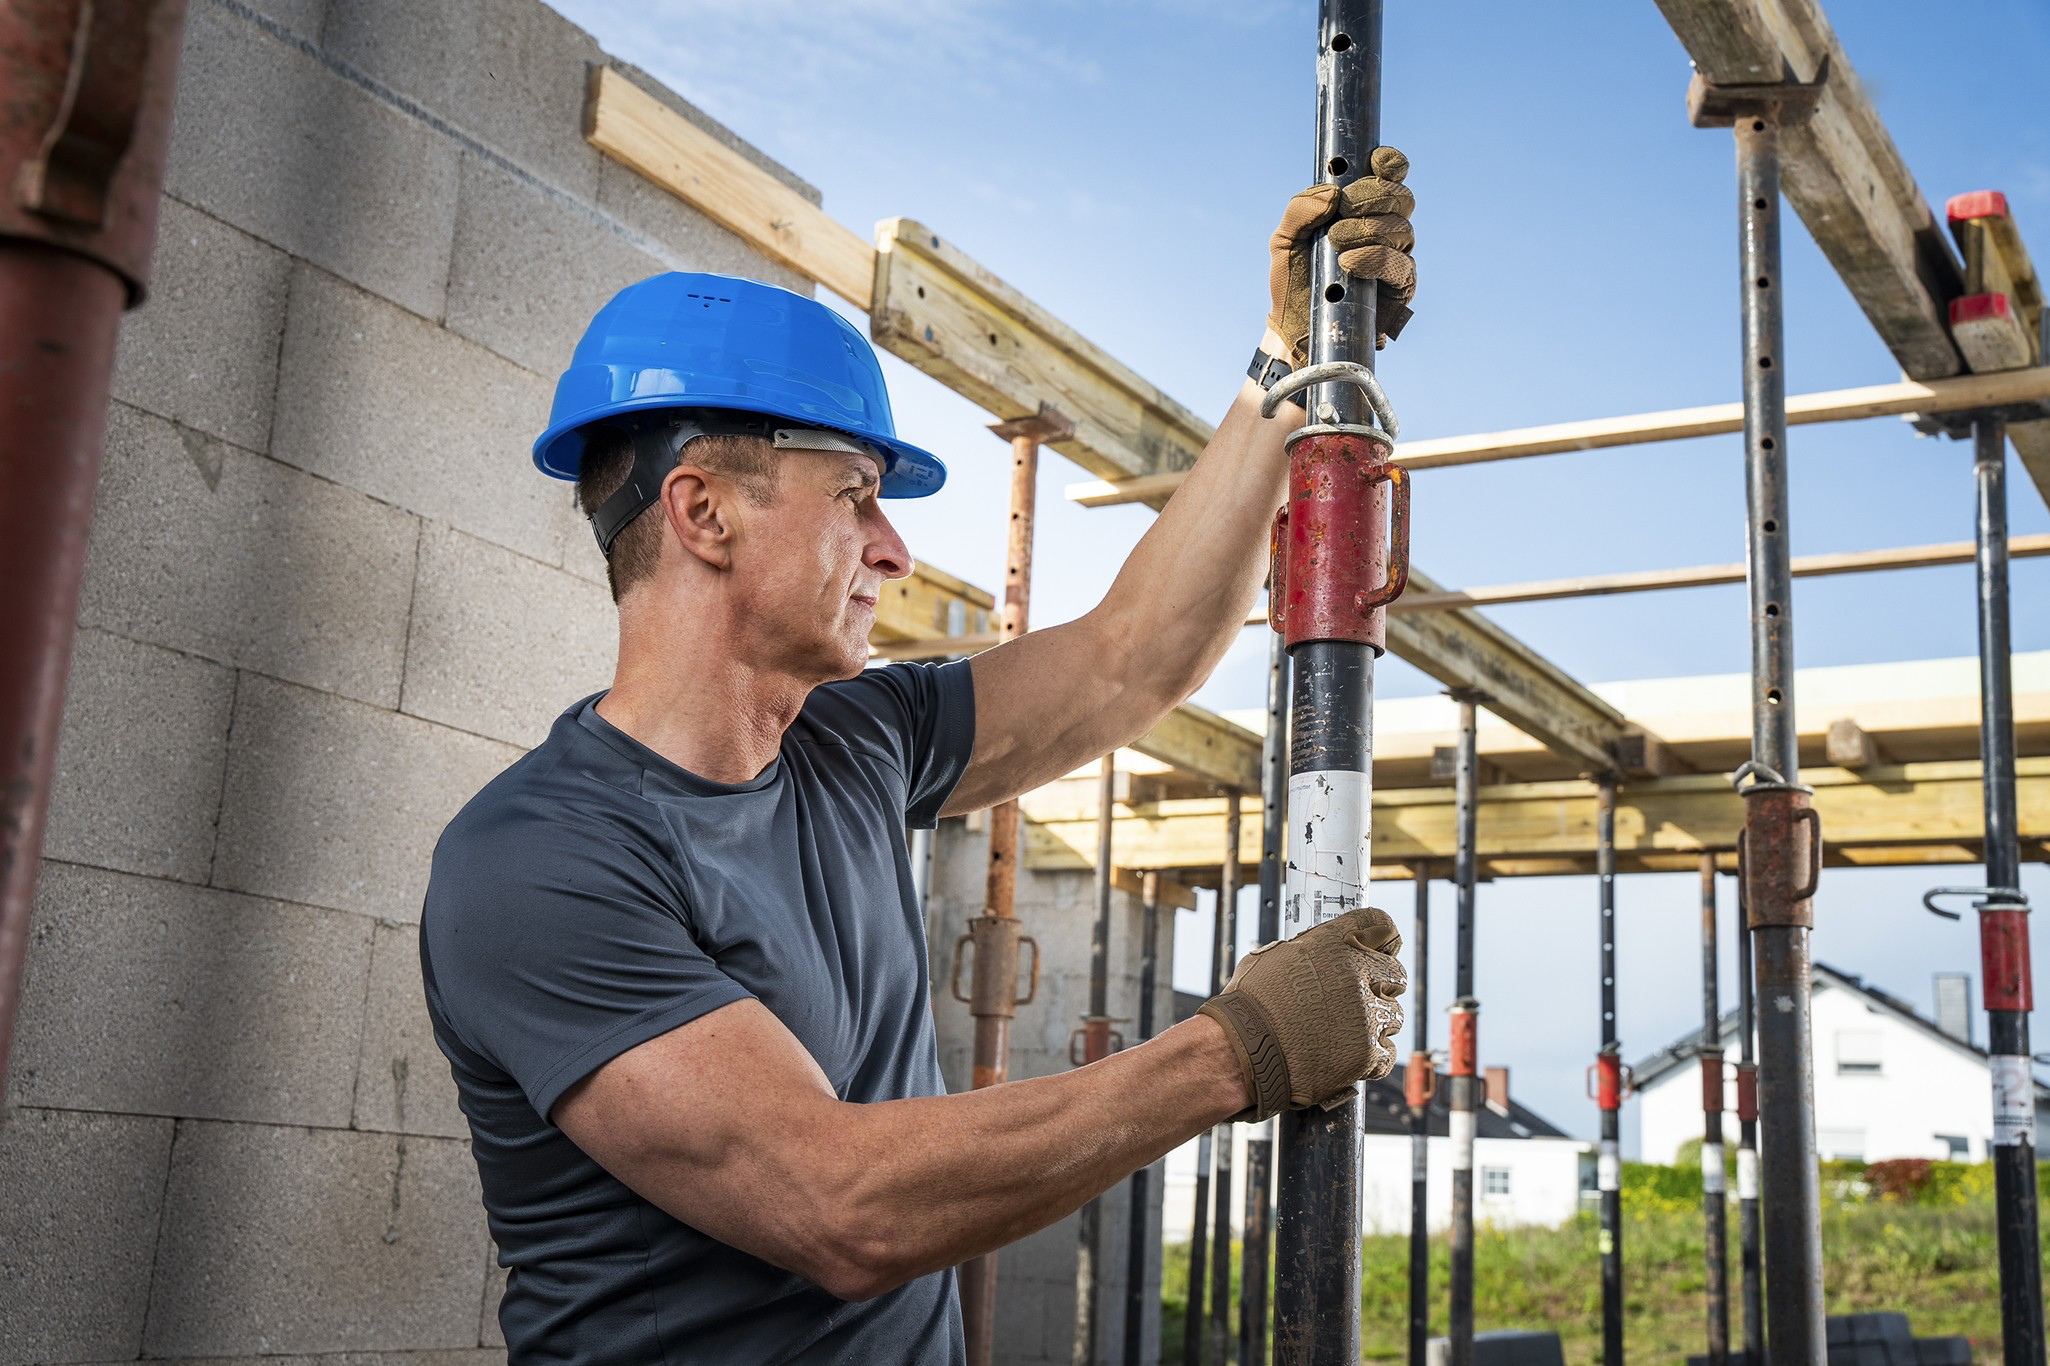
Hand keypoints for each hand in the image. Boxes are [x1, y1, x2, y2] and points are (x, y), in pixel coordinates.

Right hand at [1196, 906, 1406, 1121]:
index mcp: (1334, 942)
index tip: (1383, 949)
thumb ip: (1309, 950)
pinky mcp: (1368, 1052)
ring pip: (1393, 1015)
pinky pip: (1386, 1052)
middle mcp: (1356, 973)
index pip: (1382, 925)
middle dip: (1382, 985)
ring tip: (1345, 1033)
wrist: (1242, 1052)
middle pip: (1395, 973)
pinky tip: (1348, 1056)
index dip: (1384, 939)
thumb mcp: (1273, 958)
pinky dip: (1372, 1057)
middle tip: (1362, 999)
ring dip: (1376, 1023)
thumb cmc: (1248, 1006)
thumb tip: (1317, 950)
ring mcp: (1366, 1014)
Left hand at [1265, 147, 1416, 362]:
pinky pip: (1400, 264)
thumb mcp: (1283, 241)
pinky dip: (1375, 258)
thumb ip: (1299, 211)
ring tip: (1336, 242)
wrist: (1293, 328)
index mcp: (1362, 209)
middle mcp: (1385, 229)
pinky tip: (1350, 262)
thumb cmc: (1292, 281)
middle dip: (1373, 195)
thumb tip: (1331, 193)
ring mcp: (1396, 257)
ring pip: (1403, 228)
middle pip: (1401, 197)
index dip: (1389, 163)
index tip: (1376, 161)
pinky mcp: (1400, 287)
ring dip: (1368, 228)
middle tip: (1344, 209)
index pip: (1388, 176)